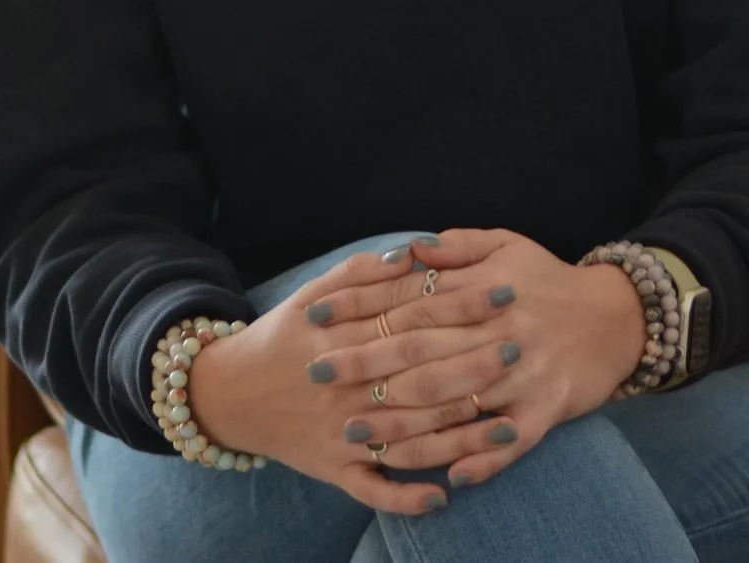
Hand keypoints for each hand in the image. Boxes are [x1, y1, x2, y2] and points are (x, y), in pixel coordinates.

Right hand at [183, 244, 511, 514]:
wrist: (230, 395)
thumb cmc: (284, 336)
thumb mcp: (313, 292)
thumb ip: (363, 272)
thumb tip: (415, 252)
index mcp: (342, 334)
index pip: (412, 316)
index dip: (460, 303)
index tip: (504, 292)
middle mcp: (344, 385)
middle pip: (418, 373)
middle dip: (472, 361)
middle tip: (518, 348)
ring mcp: (340, 433)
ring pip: (408, 436)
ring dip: (459, 434)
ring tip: (506, 423)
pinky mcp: (333, 470)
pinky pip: (374, 490)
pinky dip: (407, 496)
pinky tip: (446, 495)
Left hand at [300, 228, 645, 488]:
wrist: (620, 315)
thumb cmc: (550, 279)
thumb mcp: (506, 245)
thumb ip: (455, 248)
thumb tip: (409, 248)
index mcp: (482, 289)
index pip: (408, 299)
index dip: (359, 308)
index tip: (316, 319)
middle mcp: (497, 331)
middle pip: (420, 351)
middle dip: (363, 364)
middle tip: (316, 376)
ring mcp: (522, 374)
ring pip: (454, 403)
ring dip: (403, 423)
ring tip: (358, 436)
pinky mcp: (547, 410)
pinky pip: (510, 442)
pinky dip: (481, 460)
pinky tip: (449, 478)